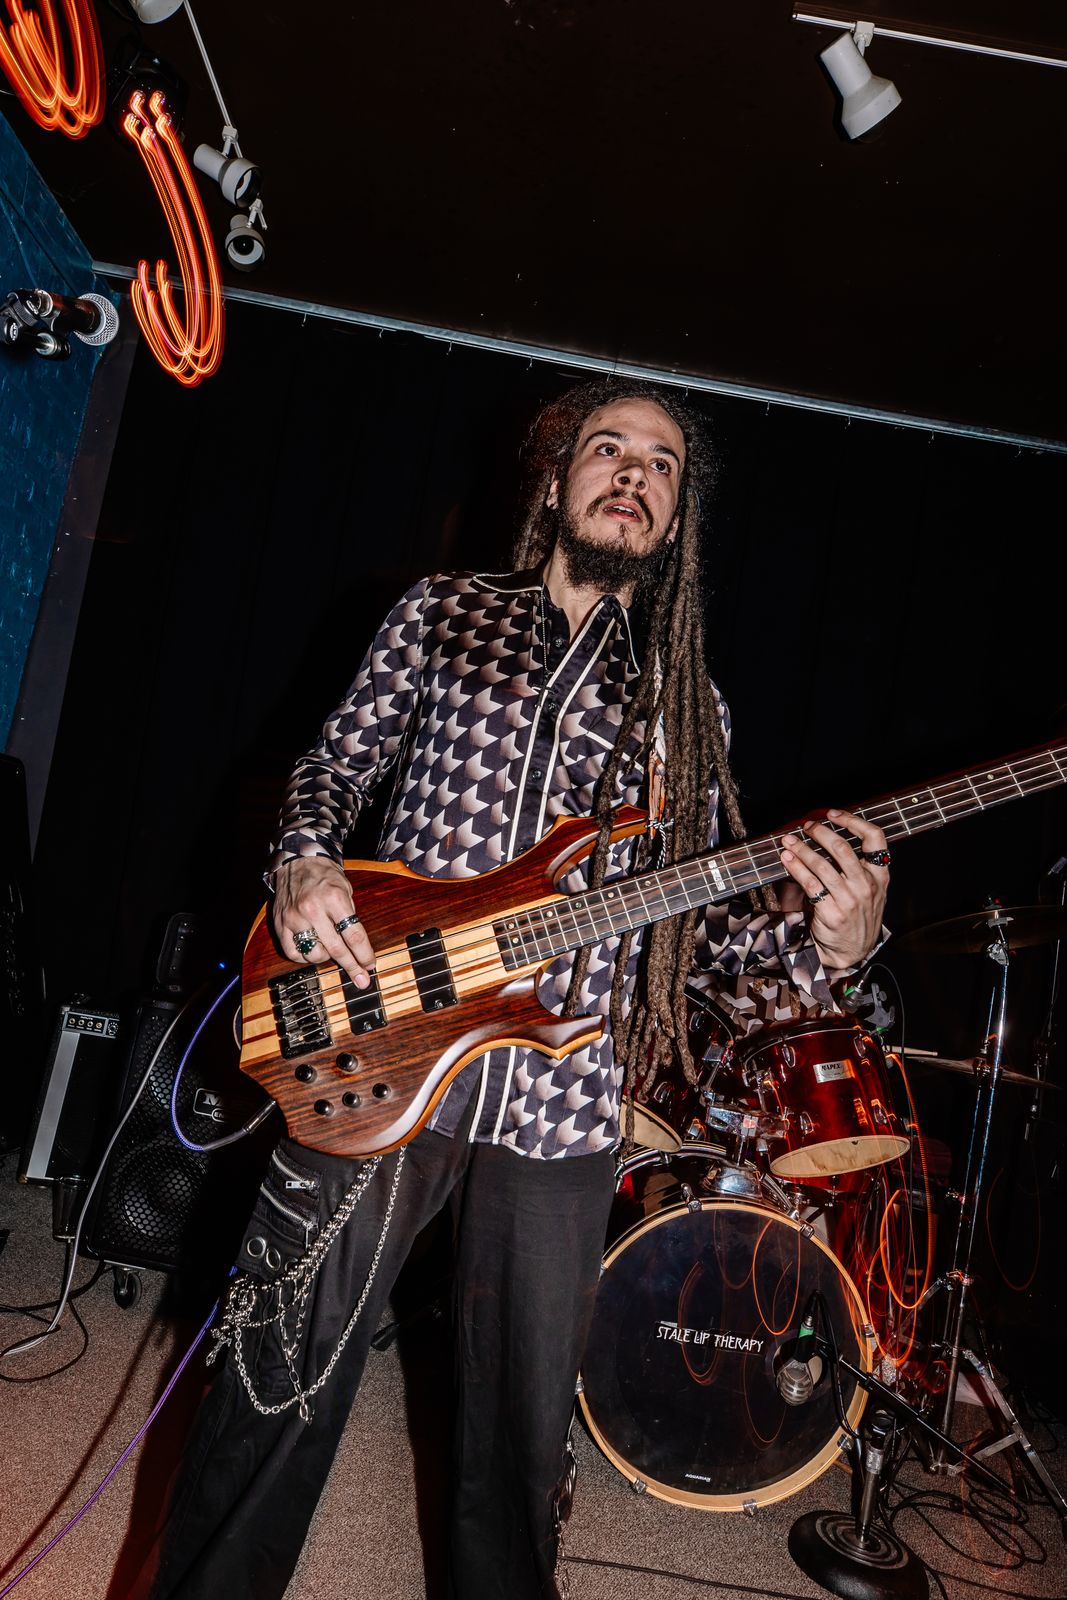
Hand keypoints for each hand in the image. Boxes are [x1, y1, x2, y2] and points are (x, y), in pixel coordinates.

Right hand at [271, 857, 376, 987]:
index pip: (353, 935)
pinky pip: (293, 952)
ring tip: (331, 950)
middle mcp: (313, 909)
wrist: (298, 861)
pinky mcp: (281, 923)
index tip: (370, 965)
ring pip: (313, 954)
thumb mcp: (346, 889)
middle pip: (336, 948)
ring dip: (326, 958)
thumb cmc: (326, 876)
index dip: (364, 954)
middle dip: (351, 966)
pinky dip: (304, 957)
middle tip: (361, 979)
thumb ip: (350, 917)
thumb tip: (359, 949)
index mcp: (334, 898)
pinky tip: (312, 950)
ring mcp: (294, 917)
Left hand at [779, 808, 888, 970]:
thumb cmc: (857, 917)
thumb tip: (826, 839)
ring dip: (801, 849)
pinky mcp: (831, 912)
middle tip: (806, 826)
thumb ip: (857, 868)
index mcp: (880, 876)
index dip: (854, 821)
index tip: (834, 814)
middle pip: (842, 848)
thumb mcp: (870, 892)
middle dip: (820, 832)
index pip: (875, 838)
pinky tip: (786, 860)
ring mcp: (849, 899)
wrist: (851, 951)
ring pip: (821, 864)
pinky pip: (809, 883)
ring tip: (788, 841)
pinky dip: (795, 868)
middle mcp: (866, 885)